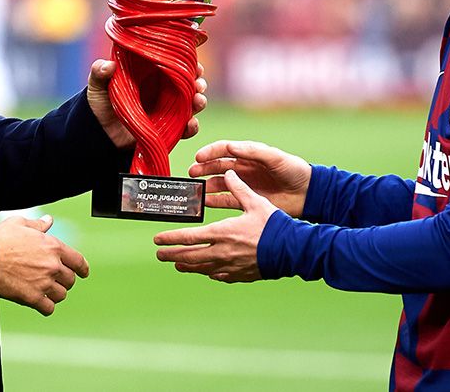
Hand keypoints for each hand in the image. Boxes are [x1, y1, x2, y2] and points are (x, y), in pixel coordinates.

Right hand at [0, 215, 88, 315]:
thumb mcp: (19, 224)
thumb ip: (37, 224)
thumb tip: (48, 221)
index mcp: (53, 247)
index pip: (78, 261)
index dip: (82, 268)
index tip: (83, 273)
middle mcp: (52, 266)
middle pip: (70, 280)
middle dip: (64, 281)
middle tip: (55, 281)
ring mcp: (44, 283)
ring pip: (61, 295)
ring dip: (55, 294)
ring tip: (46, 292)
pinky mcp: (33, 298)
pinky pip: (49, 308)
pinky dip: (46, 307)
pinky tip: (40, 303)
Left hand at [87, 59, 207, 148]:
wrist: (100, 134)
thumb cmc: (100, 103)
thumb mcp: (97, 87)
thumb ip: (99, 74)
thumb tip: (107, 66)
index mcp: (150, 72)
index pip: (175, 62)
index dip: (188, 61)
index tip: (194, 63)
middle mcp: (163, 88)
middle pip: (189, 82)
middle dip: (199, 82)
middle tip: (198, 84)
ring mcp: (167, 108)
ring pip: (192, 102)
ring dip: (199, 101)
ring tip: (198, 102)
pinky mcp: (168, 128)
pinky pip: (185, 127)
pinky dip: (192, 127)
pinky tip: (191, 125)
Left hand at [153, 170, 275, 282]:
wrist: (292, 250)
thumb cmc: (274, 226)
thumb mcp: (256, 202)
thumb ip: (239, 188)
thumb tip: (228, 173)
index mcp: (222, 232)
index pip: (188, 237)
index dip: (170, 239)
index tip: (157, 240)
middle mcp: (222, 252)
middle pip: (189, 256)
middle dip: (172, 255)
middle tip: (160, 254)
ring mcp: (230, 266)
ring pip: (202, 268)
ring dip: (187, 266)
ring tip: (177, 265)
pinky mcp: (240, 274)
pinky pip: (219, 275)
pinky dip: (209, 272)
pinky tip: (208, 272)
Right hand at [189, 140, 310, 217]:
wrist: (308, 194)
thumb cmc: (294, 170)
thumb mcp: (275, 157)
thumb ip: (253, 151)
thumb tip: (230, 147)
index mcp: (249, 154)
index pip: (224, 150)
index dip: (210, 152)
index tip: (198, 157)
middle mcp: (244, 168)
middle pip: (217, 166)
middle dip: (203, 168)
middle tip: (191, 173)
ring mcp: (244, 185)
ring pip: (219, 183)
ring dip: (206, 185)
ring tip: (195, 189)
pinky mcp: (247, 200)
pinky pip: (227, 200)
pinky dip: (215, 200)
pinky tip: (205, 202)